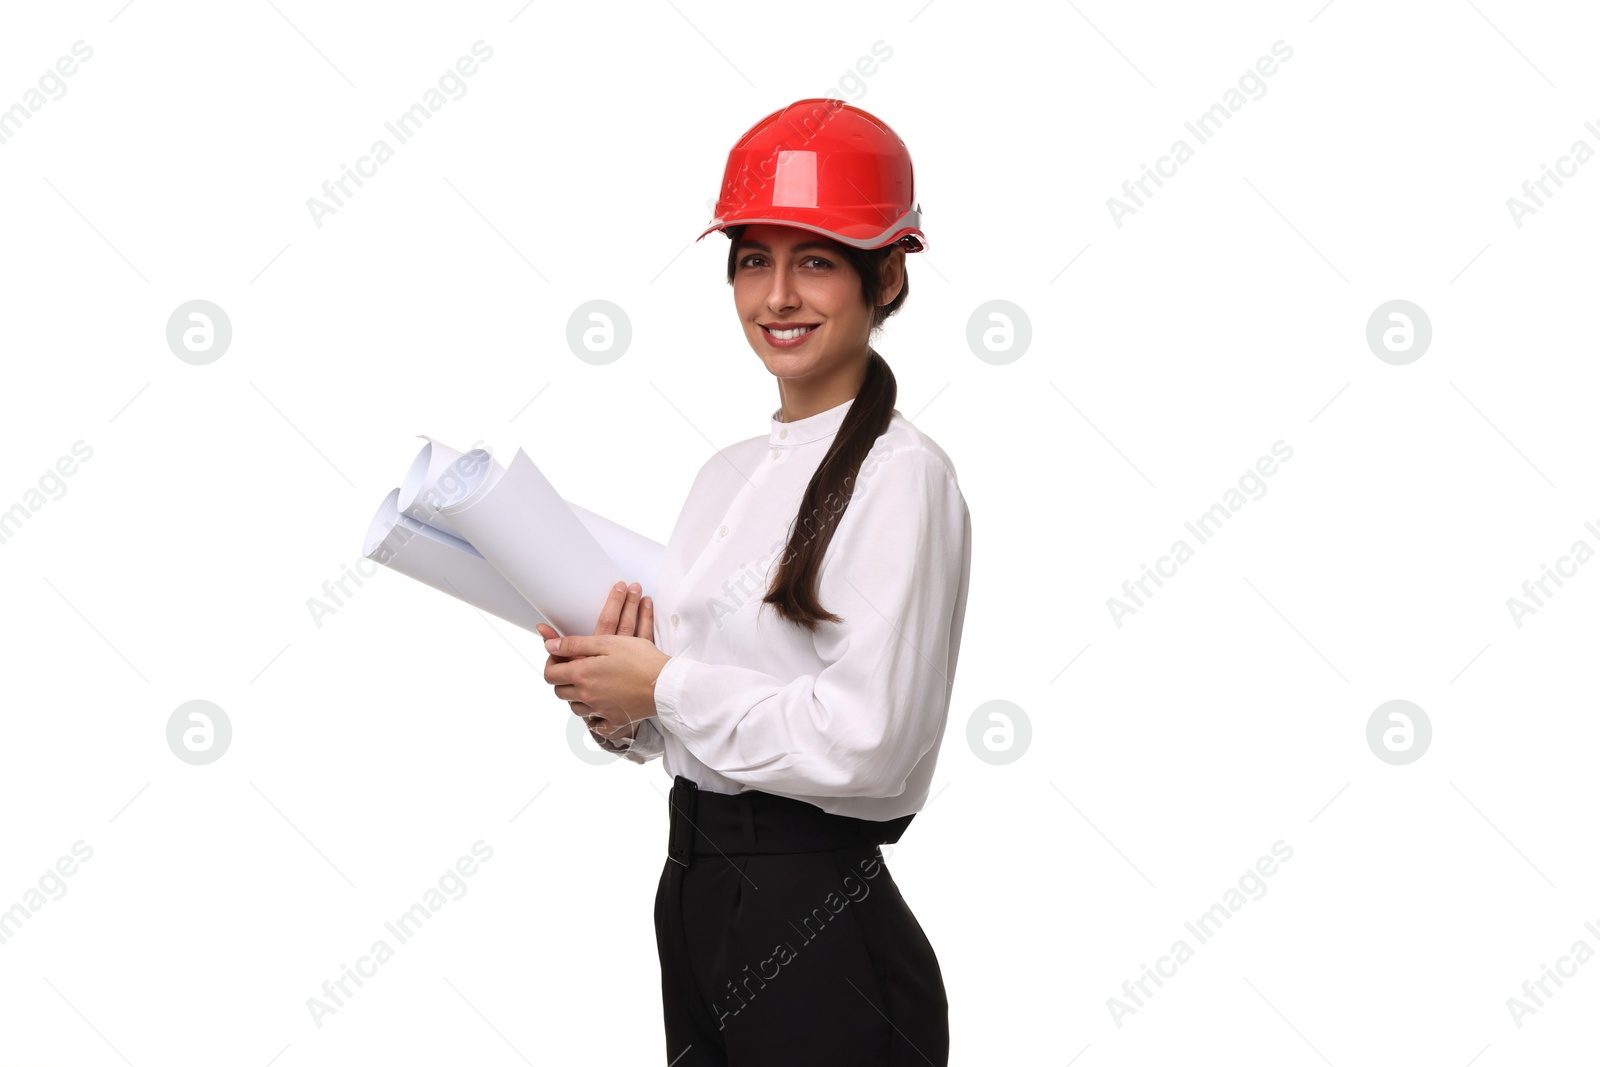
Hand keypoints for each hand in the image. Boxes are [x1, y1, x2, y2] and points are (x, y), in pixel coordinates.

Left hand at [537, 581, 659, 740]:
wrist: (666, 683)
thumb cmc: (640, 658)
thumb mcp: (607, 642)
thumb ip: (574, 644)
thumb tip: (548, 646)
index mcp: (582, 674)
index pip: (550, 674)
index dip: (551, 663)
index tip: (560, 656)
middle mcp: (586, 695)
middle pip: (559, 691)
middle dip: (562, 679)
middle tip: (575, 668)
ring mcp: (599, 711)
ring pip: (574, 707)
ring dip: (575, 696)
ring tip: (589, 684)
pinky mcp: (613, 721)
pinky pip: (594, 724)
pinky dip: (593, 716)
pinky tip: (600, 706)